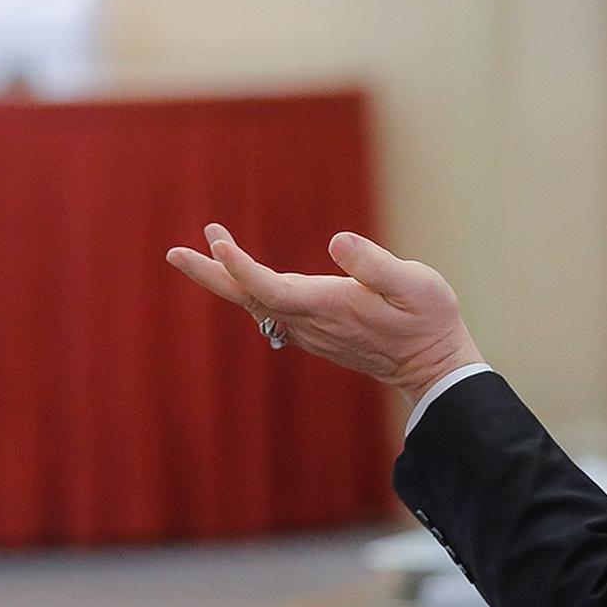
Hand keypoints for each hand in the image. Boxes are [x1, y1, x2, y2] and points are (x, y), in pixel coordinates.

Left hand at [165, 223, 485, 404]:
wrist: (431, 365)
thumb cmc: (429, 319)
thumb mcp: (416, 284)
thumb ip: (376, 265)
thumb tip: (337, 240)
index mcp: (330, 306)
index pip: (270, 288)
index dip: (240, 267)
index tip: (216, 240)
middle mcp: (310, 321)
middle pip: (248, 297)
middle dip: (211, 273)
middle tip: (174, 252)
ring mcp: (309, 329)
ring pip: (255, 303)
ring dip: (225, 278)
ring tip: (199, 250)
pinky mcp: (314, 330)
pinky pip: (269, 309)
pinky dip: (248, 287)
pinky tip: (238, 275)